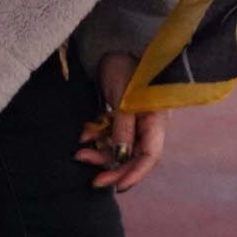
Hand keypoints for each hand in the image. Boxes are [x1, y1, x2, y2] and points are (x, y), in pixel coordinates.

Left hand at [74, 52, 166, 191]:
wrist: (112, 49)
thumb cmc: (124, 70)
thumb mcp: (124, 100)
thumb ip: (123, 129)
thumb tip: (120, 158)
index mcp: (156, 121)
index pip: (150, 155)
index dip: (136, 173)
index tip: (118, 187)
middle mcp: (147, 126)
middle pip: (133, 157)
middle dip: (113, 169)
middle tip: (94, 182)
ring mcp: (133, 123)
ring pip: (118, 150)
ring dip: (99, 155)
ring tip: (80, 153)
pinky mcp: (119, 119)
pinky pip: (108, 138)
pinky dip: (96, 141)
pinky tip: (84, 139)